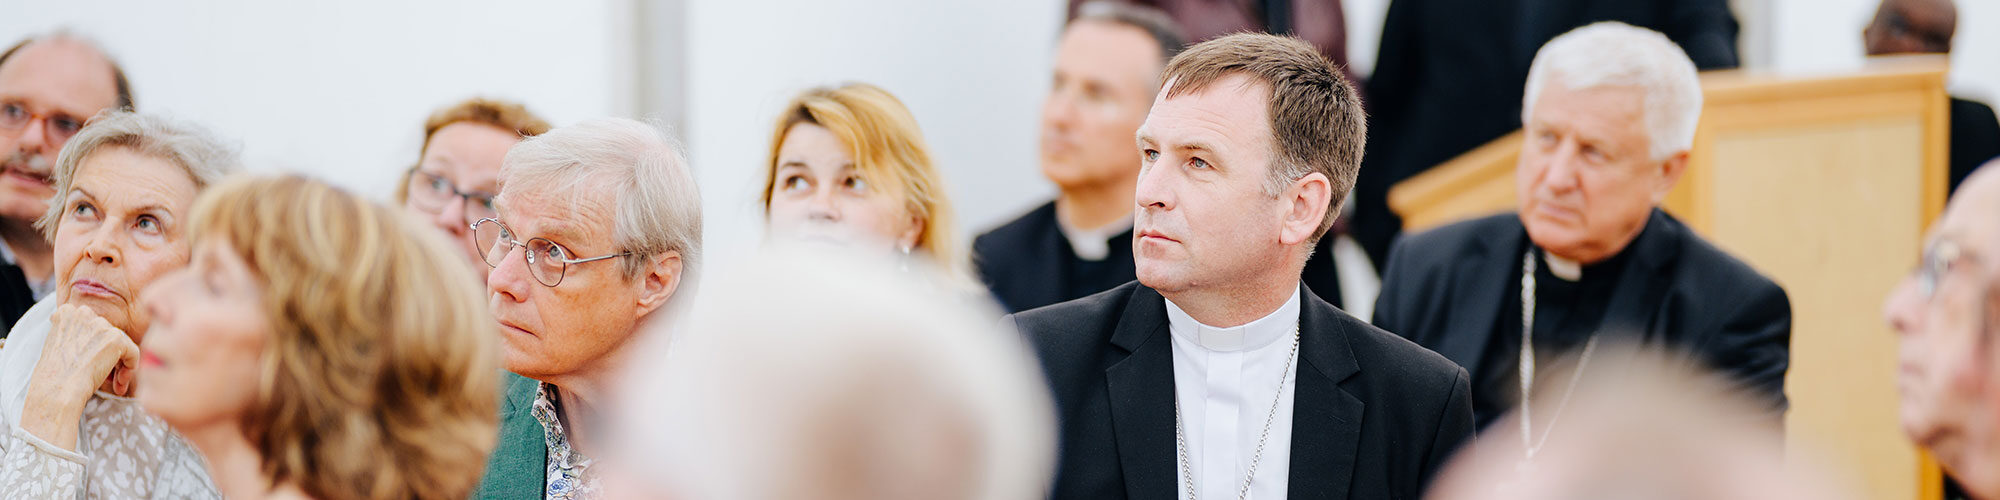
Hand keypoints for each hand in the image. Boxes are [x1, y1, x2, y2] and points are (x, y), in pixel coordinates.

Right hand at [19, 304, 138, 450]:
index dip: (93, 345)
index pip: (91, 324)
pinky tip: (119, 383)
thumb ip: (74, 334)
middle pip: (108, 334)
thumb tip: (93, 339)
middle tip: (102, 375)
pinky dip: (130, 368)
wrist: (57, 389)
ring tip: (112, 382)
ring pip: (121, 344)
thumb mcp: (58, 345)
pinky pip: (133, 352)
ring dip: (118, 364)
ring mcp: (100, 325)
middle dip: (108, 354)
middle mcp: (83, 314)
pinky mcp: (115, 339)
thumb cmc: (55, 376)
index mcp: (67, 313)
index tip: (89, 361)